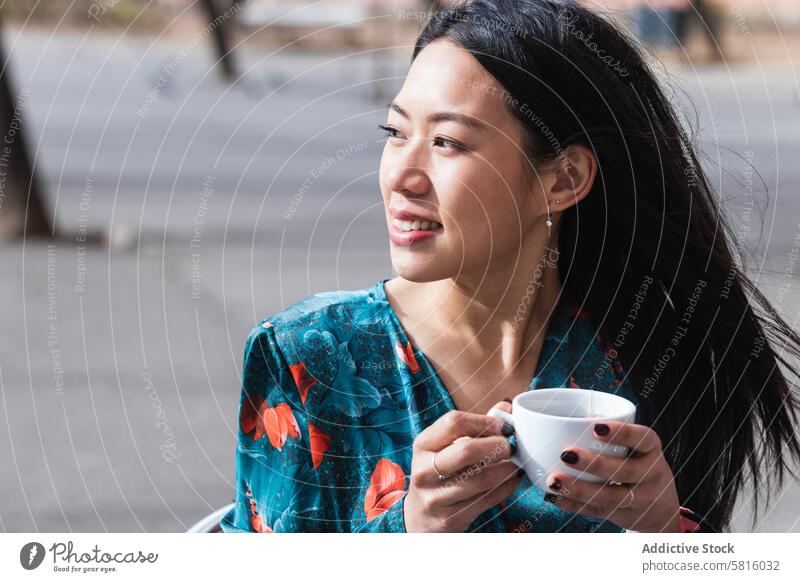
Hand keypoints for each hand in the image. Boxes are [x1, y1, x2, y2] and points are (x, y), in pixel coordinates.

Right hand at [403, 406, 522, 531]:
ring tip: (516, 464)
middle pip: (466, 450)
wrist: (419, 515)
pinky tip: (511, 481)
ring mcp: (436, 497)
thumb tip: (506, 408)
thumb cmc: (439, 473)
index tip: (503, 426)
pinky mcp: (451, 518)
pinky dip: (505, 488)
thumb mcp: (446, 447)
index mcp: (423, 444)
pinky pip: (486, 500)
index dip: (484, 421)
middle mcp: (424, 470)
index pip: (454, 422)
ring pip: (480, 479)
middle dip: (497, 446)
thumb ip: (475, 427)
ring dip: (506, 470)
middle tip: (511, 446)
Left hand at [543, 420, 680, 532]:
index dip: (621, 433)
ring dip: (578, 489)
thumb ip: (611, 434)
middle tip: (566, 454)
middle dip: (593, 463)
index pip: (642, 438)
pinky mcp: (624, 516)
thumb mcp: (636, 447)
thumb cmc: (637, 462)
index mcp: (651, 449)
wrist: (660, 507)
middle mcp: (651, 474)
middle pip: (624, 470)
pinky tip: (553, 497)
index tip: (595, 427)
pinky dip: (572, 504)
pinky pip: (596, 511)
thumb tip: (570, 421)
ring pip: (608, 496)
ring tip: (553, 480)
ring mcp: (640, 499)